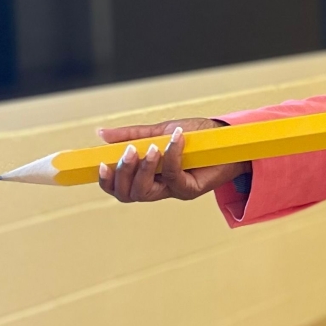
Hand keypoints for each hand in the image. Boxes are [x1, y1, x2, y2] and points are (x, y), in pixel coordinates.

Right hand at [97, 118, 238, 202]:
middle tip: (129, 152)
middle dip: (123, 174)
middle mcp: (159, 187)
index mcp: (147, 175)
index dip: (106, 180)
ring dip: (144, 169)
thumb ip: (131, 135)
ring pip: (146, 191)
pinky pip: (173, 177)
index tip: (98, 164)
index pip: (118, 187)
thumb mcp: (160, 131)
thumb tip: (100, 134)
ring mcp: (174, 190)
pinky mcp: (191, 188)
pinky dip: (171, 156)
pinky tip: (175, 139)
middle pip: (128, 194)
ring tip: (152, 147)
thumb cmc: (196, 136)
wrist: (228, 137)